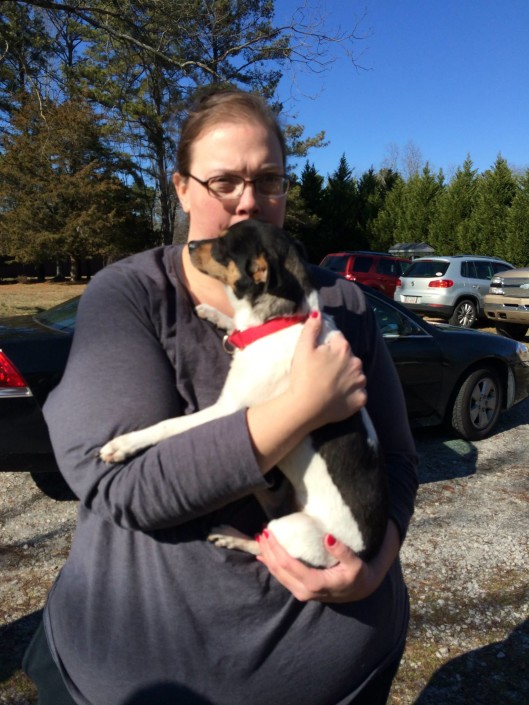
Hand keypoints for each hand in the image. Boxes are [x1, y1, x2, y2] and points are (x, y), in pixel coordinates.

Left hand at [256, 520, 400, 602]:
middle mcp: (304, 591)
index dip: (275, 549)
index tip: (268, 532)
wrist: (361, 591)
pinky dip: (271, 565)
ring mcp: (301, 592)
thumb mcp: (355, 563)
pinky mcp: (300, 590)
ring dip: (267, 556)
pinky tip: (263, 556)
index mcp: (315, 583)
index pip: (288, 564)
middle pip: (278, 570)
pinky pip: (281, 577)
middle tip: (261, 531)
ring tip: (260, 539)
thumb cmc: (358, 575)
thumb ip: (342, 551)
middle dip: (267, 550)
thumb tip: (327, 537)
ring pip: (277, 574)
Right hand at [289, 312, 366, 430]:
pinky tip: (338, 397)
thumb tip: (318, 313)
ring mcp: (360, 382)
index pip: (338, 339)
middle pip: (348, 357)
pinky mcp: (361, 400)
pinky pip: (359, 393)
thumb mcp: (302, 348)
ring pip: (356, 375)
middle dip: (339, 361)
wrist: (305, 408)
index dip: (327, 346)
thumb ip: (312, 328)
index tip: (318, 356)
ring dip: (347, 377)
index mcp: (343, 348)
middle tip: (323, 372)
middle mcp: (356, 363)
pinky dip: (351, 394)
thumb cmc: (303, 376)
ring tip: (330, 385)